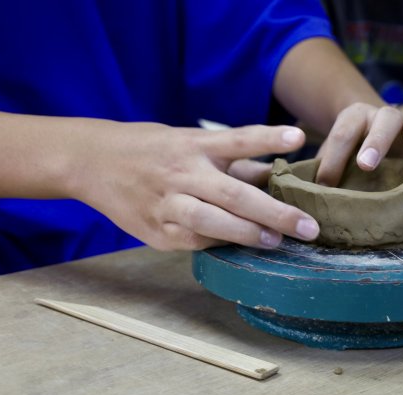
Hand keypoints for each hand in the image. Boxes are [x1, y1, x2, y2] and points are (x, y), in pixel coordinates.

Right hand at [74, 122, 319, 250]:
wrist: (93, 162)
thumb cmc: (152, 149)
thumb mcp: (189, 142)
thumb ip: (231, 159)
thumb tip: (274, 171)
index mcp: (192, 145)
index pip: (237, 139)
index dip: (268, 139)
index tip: (298, 138)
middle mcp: (181, 172)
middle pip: (233, 193)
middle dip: (275, 212)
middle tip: (309, 227)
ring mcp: (166, 204)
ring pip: (211, 222)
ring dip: (248, 234)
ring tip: (277, 241)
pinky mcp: (155, 231)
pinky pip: (194, 241)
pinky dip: (220, 243)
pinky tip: (244, 248)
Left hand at [314, 100, 402, 186]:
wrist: (376, 161)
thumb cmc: (349, 166)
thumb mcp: (333, 167)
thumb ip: (318, 174)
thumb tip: (298, 195)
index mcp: (354, 119)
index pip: (343, 133)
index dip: (334, 158)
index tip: (326, 184)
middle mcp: (384, 117)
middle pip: (383, 119)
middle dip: (374, 141)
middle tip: (366, 165)